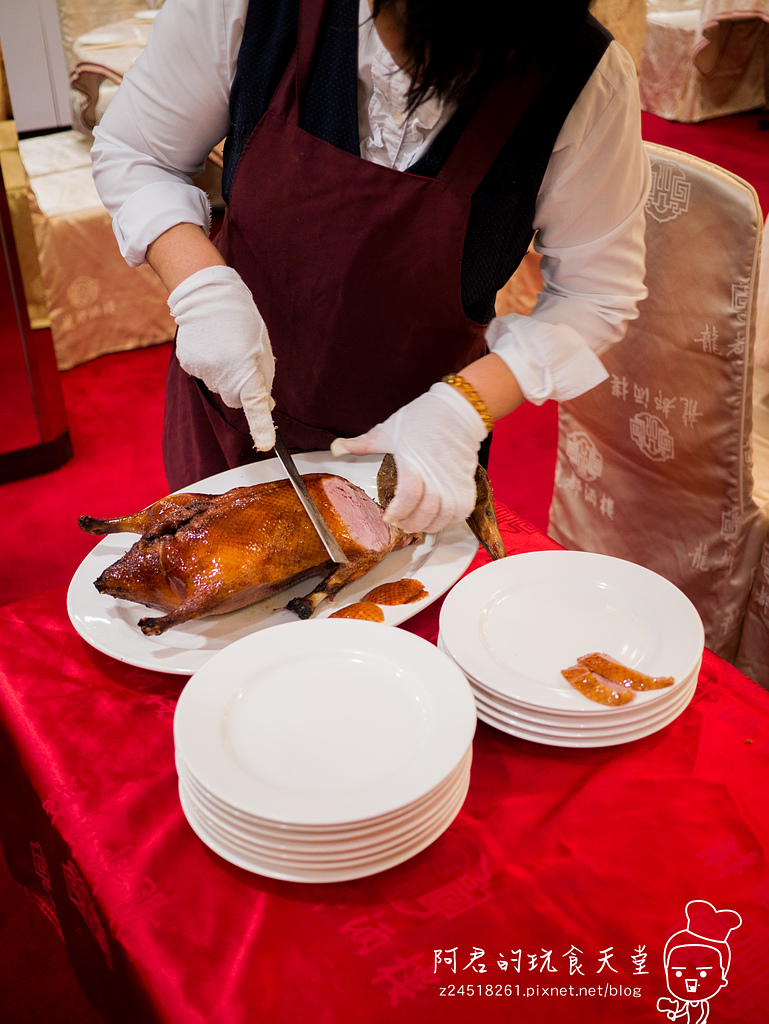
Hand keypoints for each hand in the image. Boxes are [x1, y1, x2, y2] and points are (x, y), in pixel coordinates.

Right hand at [168, 265, 274, 449]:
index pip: (255, 405)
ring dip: (226, 374)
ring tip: (225, 346)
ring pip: (220, 387)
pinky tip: (211, 345)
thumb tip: (267, 404)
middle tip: (244, 360)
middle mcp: (222, 373)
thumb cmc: (241, 318)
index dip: (262, 427)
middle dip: (242, 387)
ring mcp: (202, 370)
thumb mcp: (262, 347)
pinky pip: (205, 375)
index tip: (266, 445)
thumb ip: (264, 378)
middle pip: (236, 398)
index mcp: (245, 368)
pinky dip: (211, 366)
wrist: (206, 294)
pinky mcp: (188, 364)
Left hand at [331, 382, 487, 532]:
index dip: (397, 513)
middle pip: (425, 513)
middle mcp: (436, 476)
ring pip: (444, 516)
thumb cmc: (424, 418)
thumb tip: (336, 448)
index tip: (389, 516)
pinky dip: (449, 519)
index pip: (407, 498)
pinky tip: (438, 516)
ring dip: (429, 525)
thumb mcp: (388, 431)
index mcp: (414, 464)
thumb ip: (362, 445)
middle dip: (409, 524)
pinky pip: (460, 511)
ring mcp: (453, 481)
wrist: (458, 410)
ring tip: (417, 522)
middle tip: (400, 522)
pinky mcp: (465, 483)